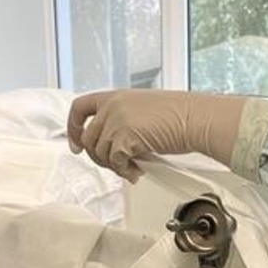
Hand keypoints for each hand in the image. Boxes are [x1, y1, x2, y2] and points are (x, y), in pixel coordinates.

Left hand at [67, 89, 246, 181]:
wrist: (195, 118)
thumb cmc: (179, 115)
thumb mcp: (142, 110)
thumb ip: (122, 120)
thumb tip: (112, 146)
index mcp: (115, 96)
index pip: (80, 108)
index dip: (73, 128)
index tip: (76, 145)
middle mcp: (112, 106)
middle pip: (88, 138)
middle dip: (100, 157)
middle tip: (117, 165)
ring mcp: (116, 121)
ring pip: (99, 153)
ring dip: (114, 166)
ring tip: (132, 168)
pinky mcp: (124, 137)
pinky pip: (114, 162)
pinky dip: (124, 171)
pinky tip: (138, 171)